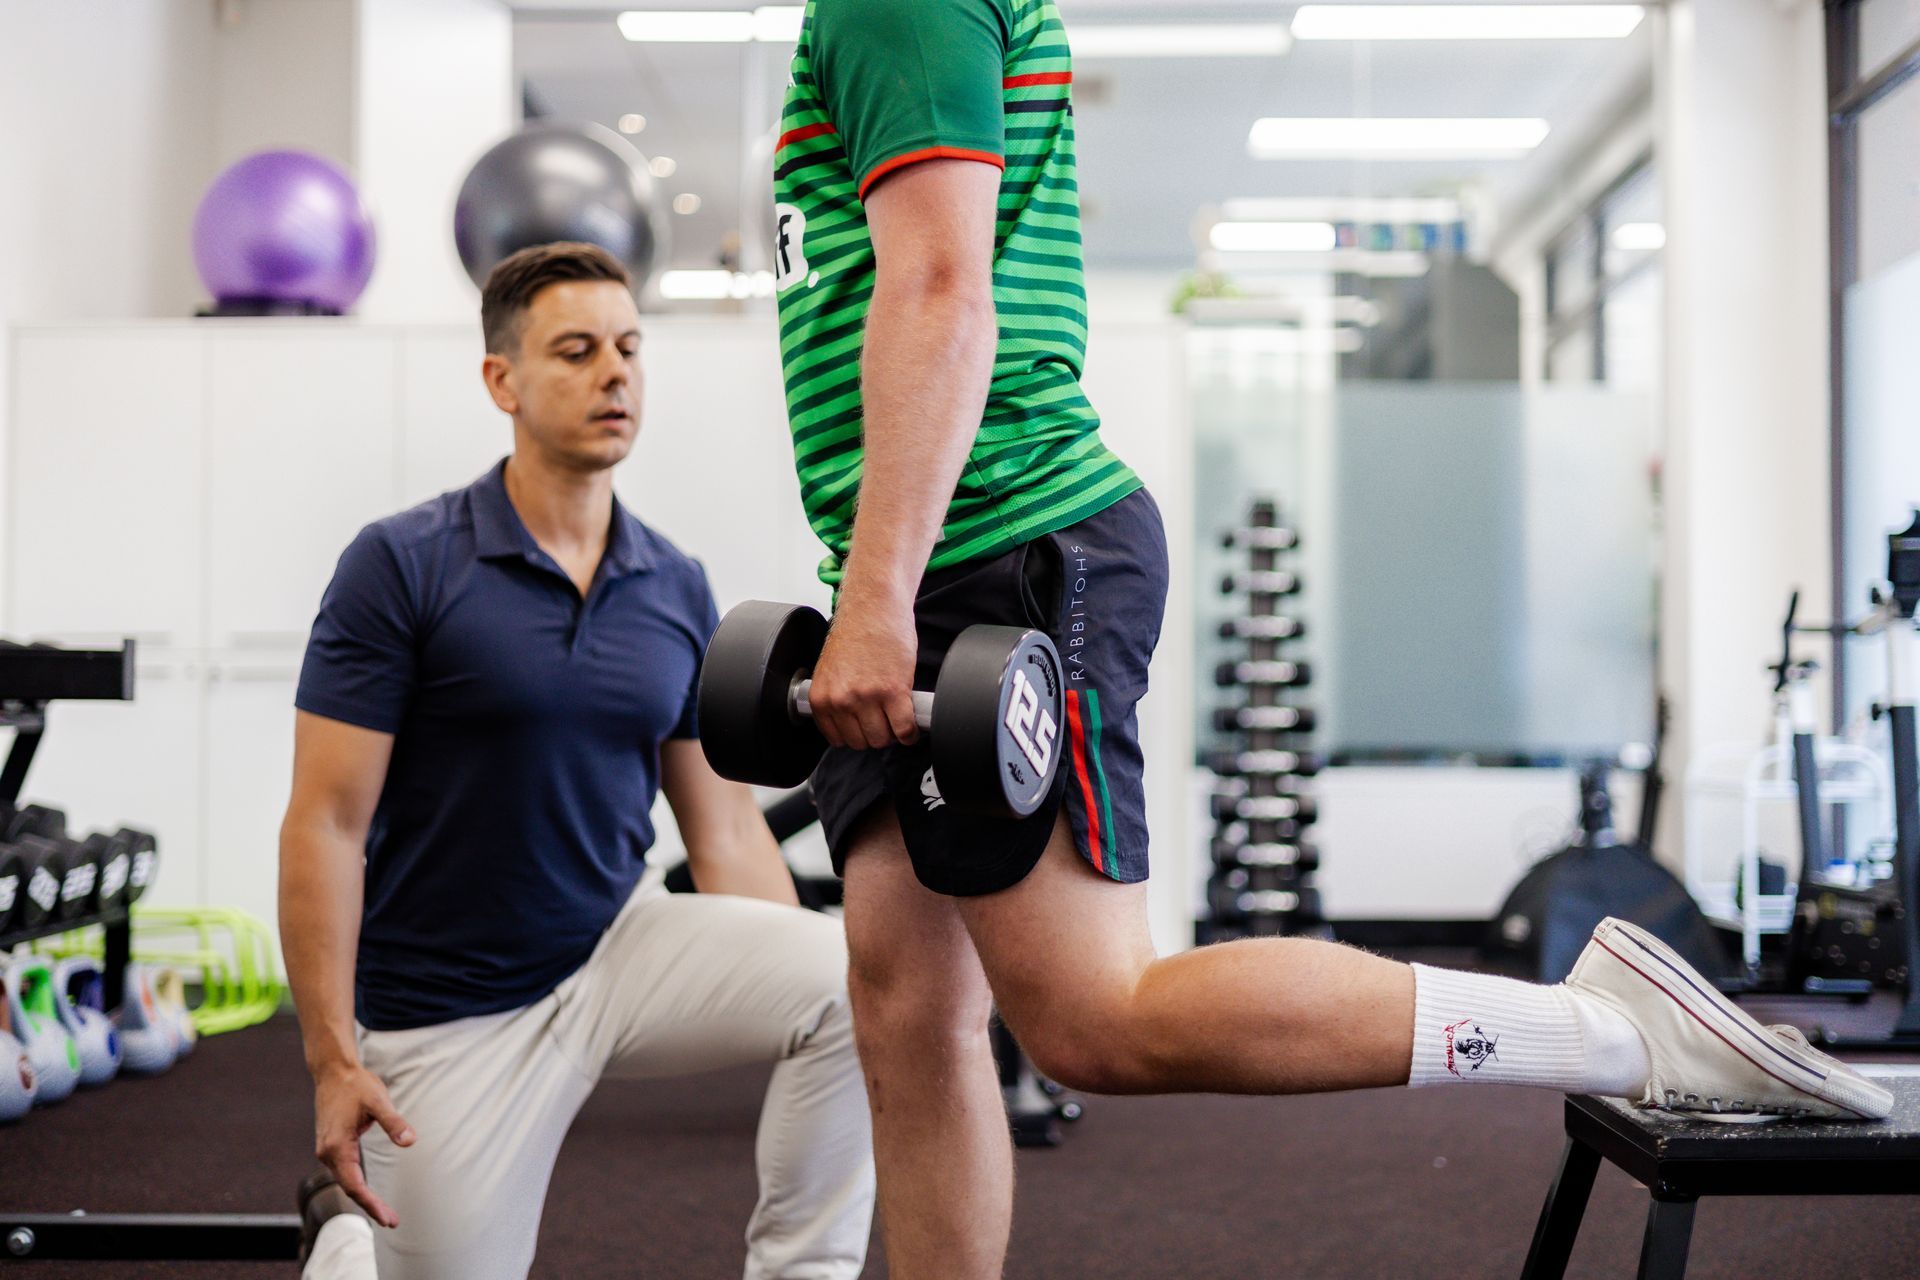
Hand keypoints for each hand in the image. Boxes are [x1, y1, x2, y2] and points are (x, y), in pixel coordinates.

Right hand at [313, 1062, 415, 1227]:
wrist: (334, 1072)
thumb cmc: (356, 1085)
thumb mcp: (379, 1101)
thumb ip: (394, 1122)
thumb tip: (410, 1142)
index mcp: (337, 1146)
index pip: (354, 1185)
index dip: (370, 1204)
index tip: (387, 1218)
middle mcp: (327, 1152)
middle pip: (350, 1187)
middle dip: (370, 1206)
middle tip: (392, 1221)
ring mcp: (327, 1150)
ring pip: (346, 1180)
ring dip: (364, 1197)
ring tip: (384, 1213)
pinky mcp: (331, 1146)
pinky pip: (344, 1171)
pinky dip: (357, 1185)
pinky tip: (369, 1193)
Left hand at [808, 594, 919, 749]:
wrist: (874, 606)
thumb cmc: (856, 632)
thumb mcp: (832, 670)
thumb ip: (836, 698)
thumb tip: (849, 724)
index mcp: (821, 697)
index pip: (838, 739)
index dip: (856, 734)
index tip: (866, 727)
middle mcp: (840, 699)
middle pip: (861, 742)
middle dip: (875, 733)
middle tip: (884, 719)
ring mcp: (867, 697)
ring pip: (883, 738)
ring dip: (893, 733)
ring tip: (897, 718)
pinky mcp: (894, 692)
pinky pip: (904, 729)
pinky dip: (911, 732)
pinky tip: (912, 724)